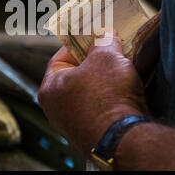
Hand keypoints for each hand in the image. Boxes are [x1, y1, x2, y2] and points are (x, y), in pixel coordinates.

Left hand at [38, 32, 148, 155]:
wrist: (124, 138)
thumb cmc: (108, 97)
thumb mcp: (107, 56)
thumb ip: (104, 42)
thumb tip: (105, 36)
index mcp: (50, 88)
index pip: (60, 58)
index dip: (80, 45)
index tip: (96, 39)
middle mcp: (56, 109)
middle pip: (74, 77)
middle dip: (94, 64)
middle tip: (110, 54)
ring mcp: (71, 125)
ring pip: (86, 95)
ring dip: (103, 83)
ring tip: (121, 73)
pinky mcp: (89, 136)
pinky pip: (97, 112)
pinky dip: (108, 102)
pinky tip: (123, 94)